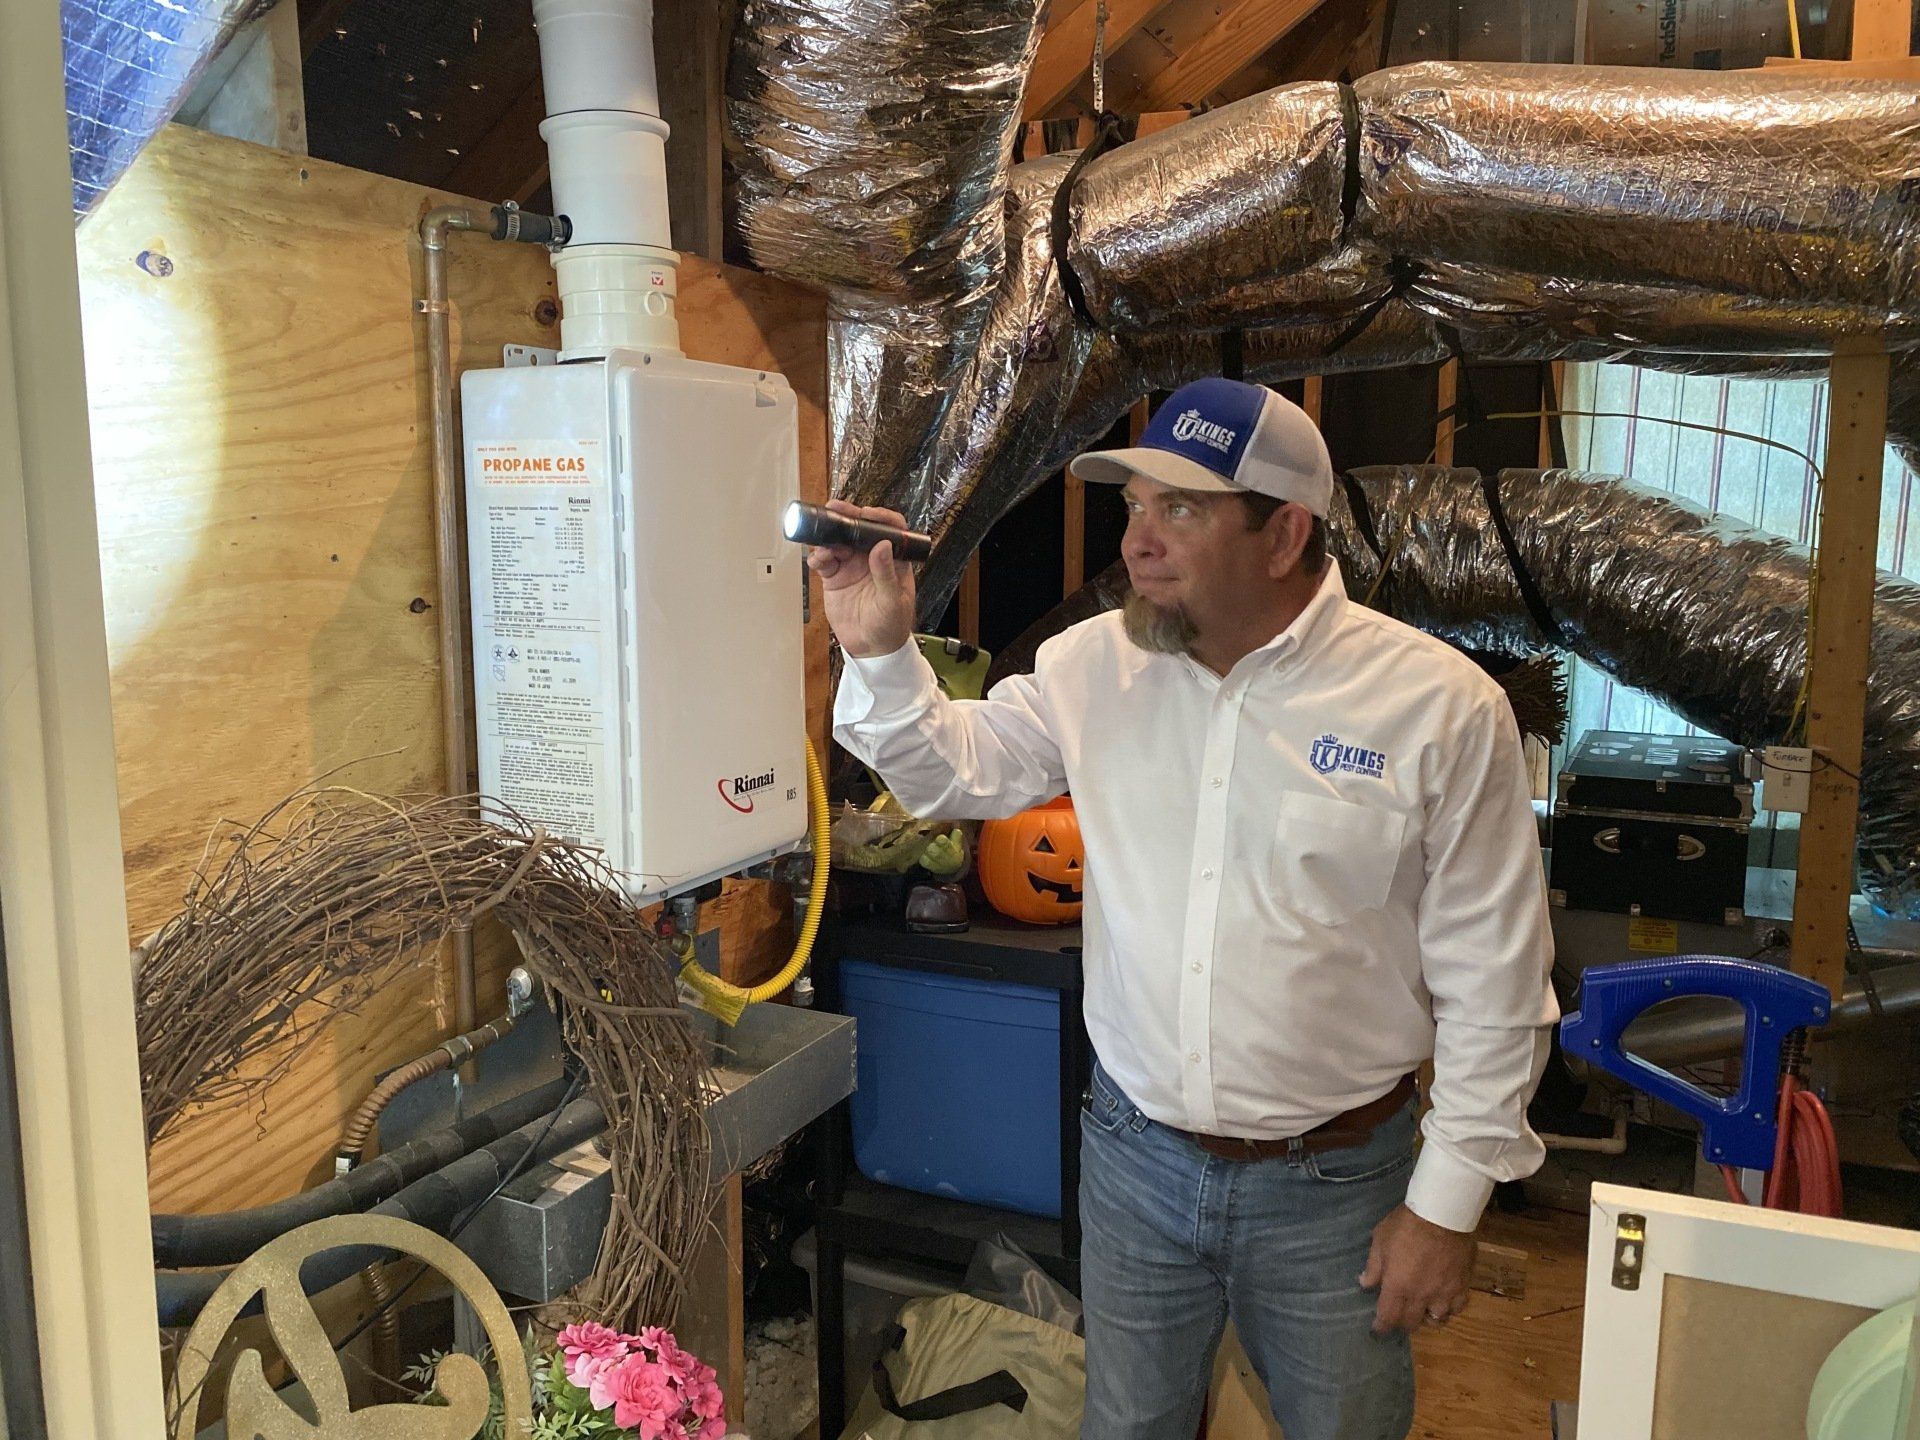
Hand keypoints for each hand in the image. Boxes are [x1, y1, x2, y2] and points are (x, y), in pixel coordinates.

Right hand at [806, 500, 917, 658]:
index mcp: (893, 560)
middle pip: (860, 528)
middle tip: (836, 510)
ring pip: (838, 541)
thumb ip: (886, 574)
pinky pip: (824, 560)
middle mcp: (871, 558)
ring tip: (825, 543)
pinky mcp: (835, 577)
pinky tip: (819, 559)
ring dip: (829, 536)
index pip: (891, 528)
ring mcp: (852, 566)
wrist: (871, 649)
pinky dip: (818, 556)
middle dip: (847, 517)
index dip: (880, 517)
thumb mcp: (892, 601)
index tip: (868, 514)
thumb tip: (883, 547)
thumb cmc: (891, 627)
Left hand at [1358, 1205, 1475, 1335]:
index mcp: (1398, 1286)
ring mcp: (1444, 1293)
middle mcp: (1421, 1296)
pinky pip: (1458, 1308)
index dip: (1381, 1327)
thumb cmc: (1406, 1225)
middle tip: (1399, 1316)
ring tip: (1422, 1311)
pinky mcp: (1462, 1286)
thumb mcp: (1380, 1240)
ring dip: (1426, 1318)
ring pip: (1436, 1319)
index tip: (1377, 1330)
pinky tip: (1445, 1302)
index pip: (1388, 1318)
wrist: (1443, 1214)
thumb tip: (1365, 1284)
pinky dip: (1449, 1309)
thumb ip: (1373, 1266)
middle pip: (1411, 1323)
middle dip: (1402, 1323)